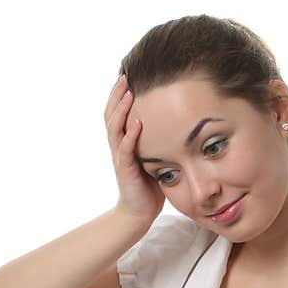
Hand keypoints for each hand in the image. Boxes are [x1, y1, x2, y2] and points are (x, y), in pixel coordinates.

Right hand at [104, 73, 164, 223]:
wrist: (139, 212)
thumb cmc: (149, 184)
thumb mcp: (154, 155)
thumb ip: (156, 138)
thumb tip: (176, 119)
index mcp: (123, 141)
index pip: (117, 113)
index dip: (120, 94)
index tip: (128, 75)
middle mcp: (118, 147)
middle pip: (111, 115)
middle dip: (117, 94)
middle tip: (125, 75)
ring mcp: (120, 158)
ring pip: (115, 129)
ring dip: (121, 109)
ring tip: (129, 92)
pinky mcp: (125, 170)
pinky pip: (126, 150)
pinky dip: (130, 136)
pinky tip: (137, 123)